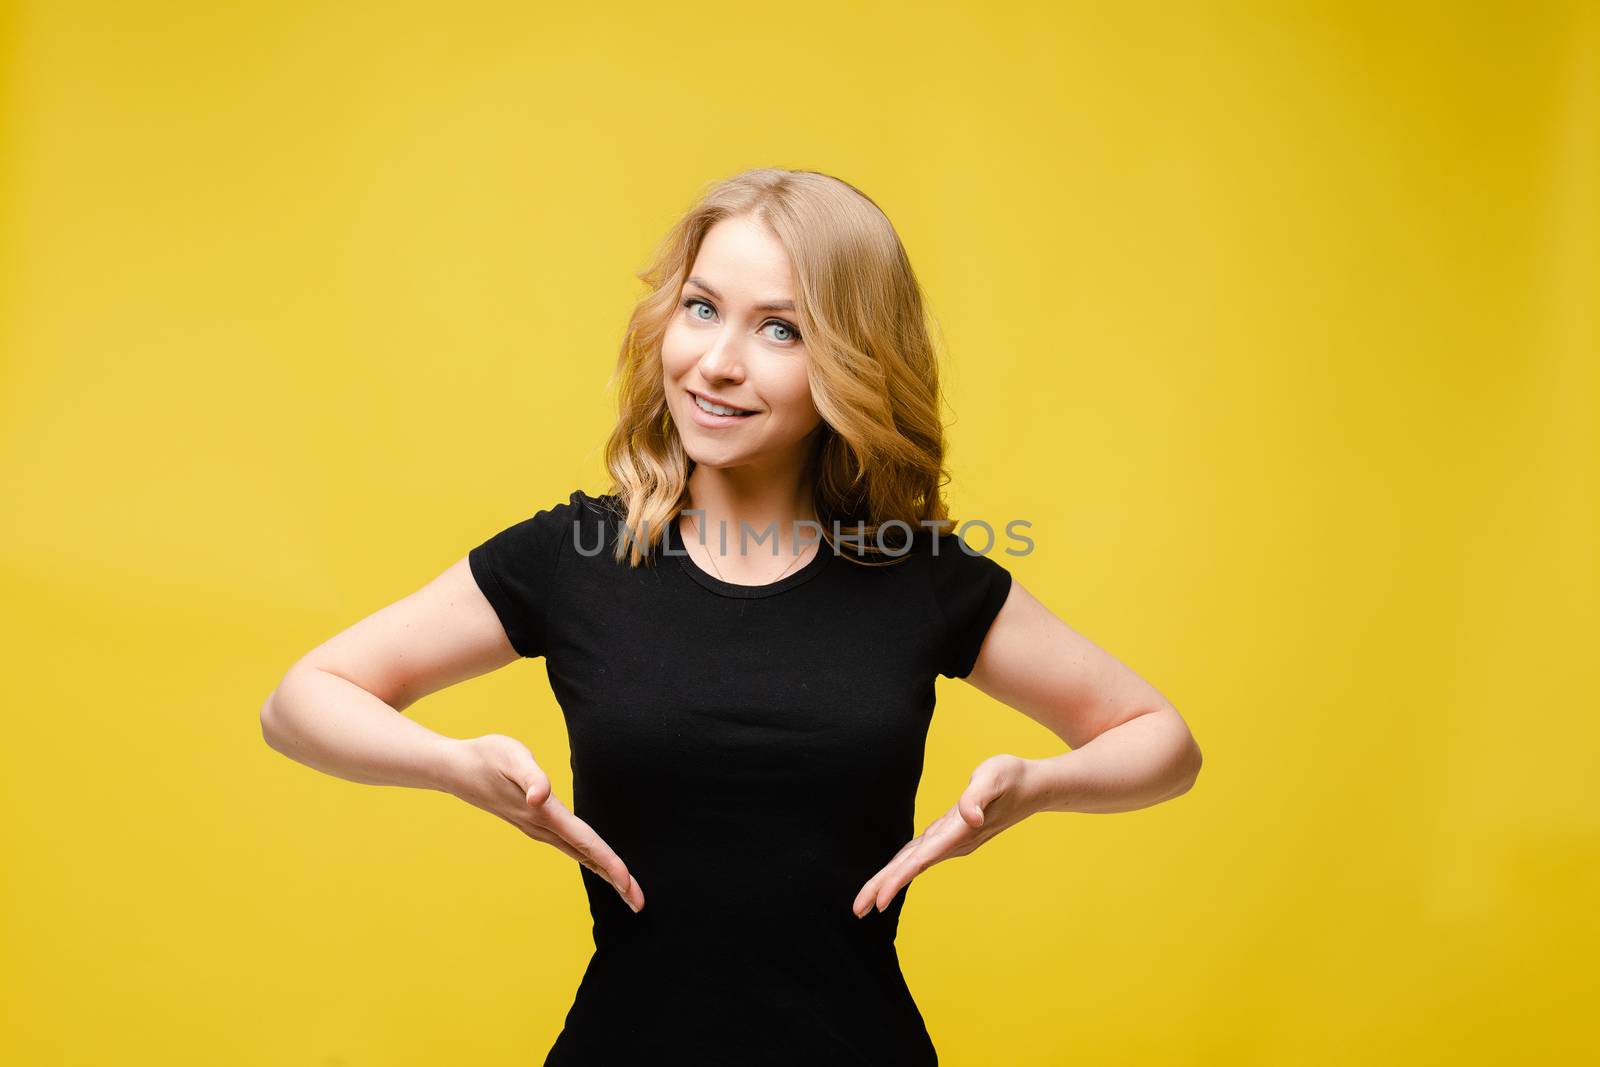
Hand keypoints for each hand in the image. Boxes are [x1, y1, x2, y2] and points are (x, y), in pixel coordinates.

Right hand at [443, 734, 643, 912]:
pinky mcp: (536, 825)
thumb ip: (529, 775)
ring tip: (629, 892)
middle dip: (614, 880)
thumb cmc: (485, 757)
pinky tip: (600, 866)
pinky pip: (571, 847)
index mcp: (544, 813)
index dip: (608, 862)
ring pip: (580, 855)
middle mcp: (543, 828)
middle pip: (587, 856)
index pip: (584, 841)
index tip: (628, 882)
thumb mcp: (509, 755)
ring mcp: (538, 830)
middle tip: (640, 904)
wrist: (454, 769)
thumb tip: (540, 796)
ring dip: (605, 873)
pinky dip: (591, 860)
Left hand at [851, 754, 1036, 916]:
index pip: (921, 859)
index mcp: (958, 832)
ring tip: (866, 901)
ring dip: (889, 880)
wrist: (1033, 787)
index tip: (878, 900)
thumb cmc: (1011, 777)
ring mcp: (953, 842)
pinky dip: (902, 867)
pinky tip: (890, 874)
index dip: (898, 879)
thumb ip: (978, 795)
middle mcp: (954, 843)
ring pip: (914, 863)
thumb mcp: (994, 776)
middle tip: (857, 910)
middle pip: (911, 867)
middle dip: (883, 887)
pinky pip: (920, 855)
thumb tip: (970, 816)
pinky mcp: (951, 835)